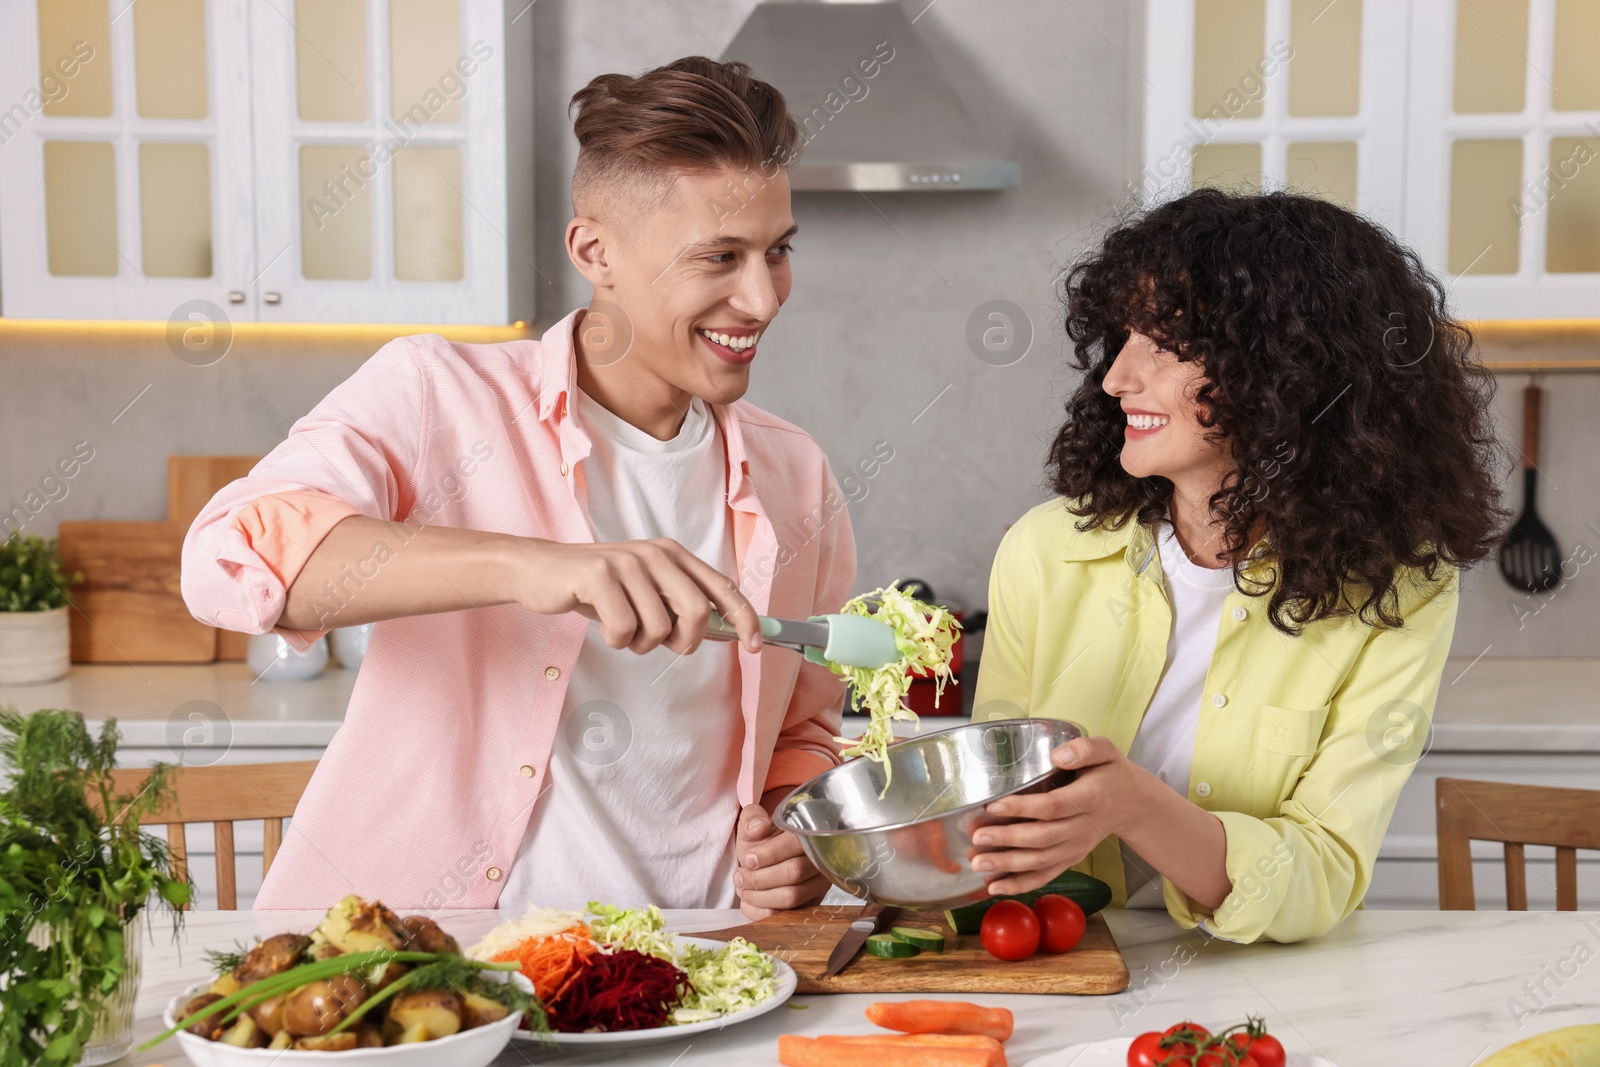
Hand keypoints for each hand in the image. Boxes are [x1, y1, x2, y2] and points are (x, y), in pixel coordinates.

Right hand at [511, 537, 761, 655]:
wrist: (540, 572)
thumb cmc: (596, 589)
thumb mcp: (644, 592)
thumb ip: (680, 605)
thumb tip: (727, 631)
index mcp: (674, 555)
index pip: (723, 588)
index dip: (745, 619)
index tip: (755, 646)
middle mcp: (657, 553)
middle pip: (697, 613)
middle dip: (684, 642)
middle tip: (661, 644)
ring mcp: (629, 562)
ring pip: (659, 628)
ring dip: (641, 644)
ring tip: (621, 630)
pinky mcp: (600, 575)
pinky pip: (625, 629)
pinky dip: (616, 640)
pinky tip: (602, 625)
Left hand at [733, 803, 828, 919]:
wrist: (763, 860)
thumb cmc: (760, 842)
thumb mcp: (752, 825)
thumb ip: (752, 819)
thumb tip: (759, 827)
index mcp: (806, 833)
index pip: (795, 844)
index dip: (769, 854)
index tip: (748, 859)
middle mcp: (819, 859)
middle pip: (793, 873)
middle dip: (759, 878)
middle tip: (739, 876)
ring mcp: (818, 884)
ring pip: (791, 897)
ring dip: (759, 896)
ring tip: (743, 888)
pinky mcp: (811, 904)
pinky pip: (787, 916)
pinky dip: (761, 912)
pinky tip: (749, 902)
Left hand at [968, 735, 1151, 896]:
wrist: (1132, 804)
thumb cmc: (1112, 773)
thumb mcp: (1107, 751)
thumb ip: (1084, 749)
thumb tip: (1058, 756)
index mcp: (1090, 798)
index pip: (1053, 806)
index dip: (1023, 808)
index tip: (994, 806)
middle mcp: (1083, 828)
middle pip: (1043, 838)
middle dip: (1007, 840)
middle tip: (978, 837)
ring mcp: (1076, 847)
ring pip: (1040, 862)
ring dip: (1008, 865)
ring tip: (978, 863)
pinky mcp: (1071, 859)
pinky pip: (1045, 876)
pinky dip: (1020, 885)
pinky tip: (995, 887)